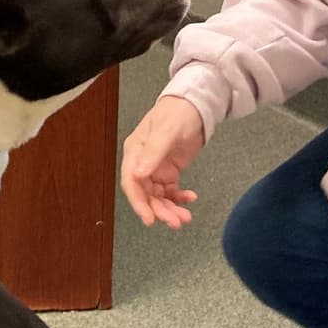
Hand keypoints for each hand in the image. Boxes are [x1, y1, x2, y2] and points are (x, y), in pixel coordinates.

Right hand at [121, 95, 204, 229]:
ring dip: (170, 209)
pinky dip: (179, 198)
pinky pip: (170, 191)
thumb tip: (138, 175)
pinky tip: (190, 198)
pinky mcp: (169, 171)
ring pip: (158, 197)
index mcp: (135, 152)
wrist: (196, 105)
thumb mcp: (167, 130)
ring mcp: (155, 168)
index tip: (149, 219)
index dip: (138, 203)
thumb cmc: (178, 112)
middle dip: (159, 210)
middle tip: (175, 222)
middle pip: (145, 194)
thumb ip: (153, 152)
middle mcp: (142, 163)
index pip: (131, 182)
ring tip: (185, 217)